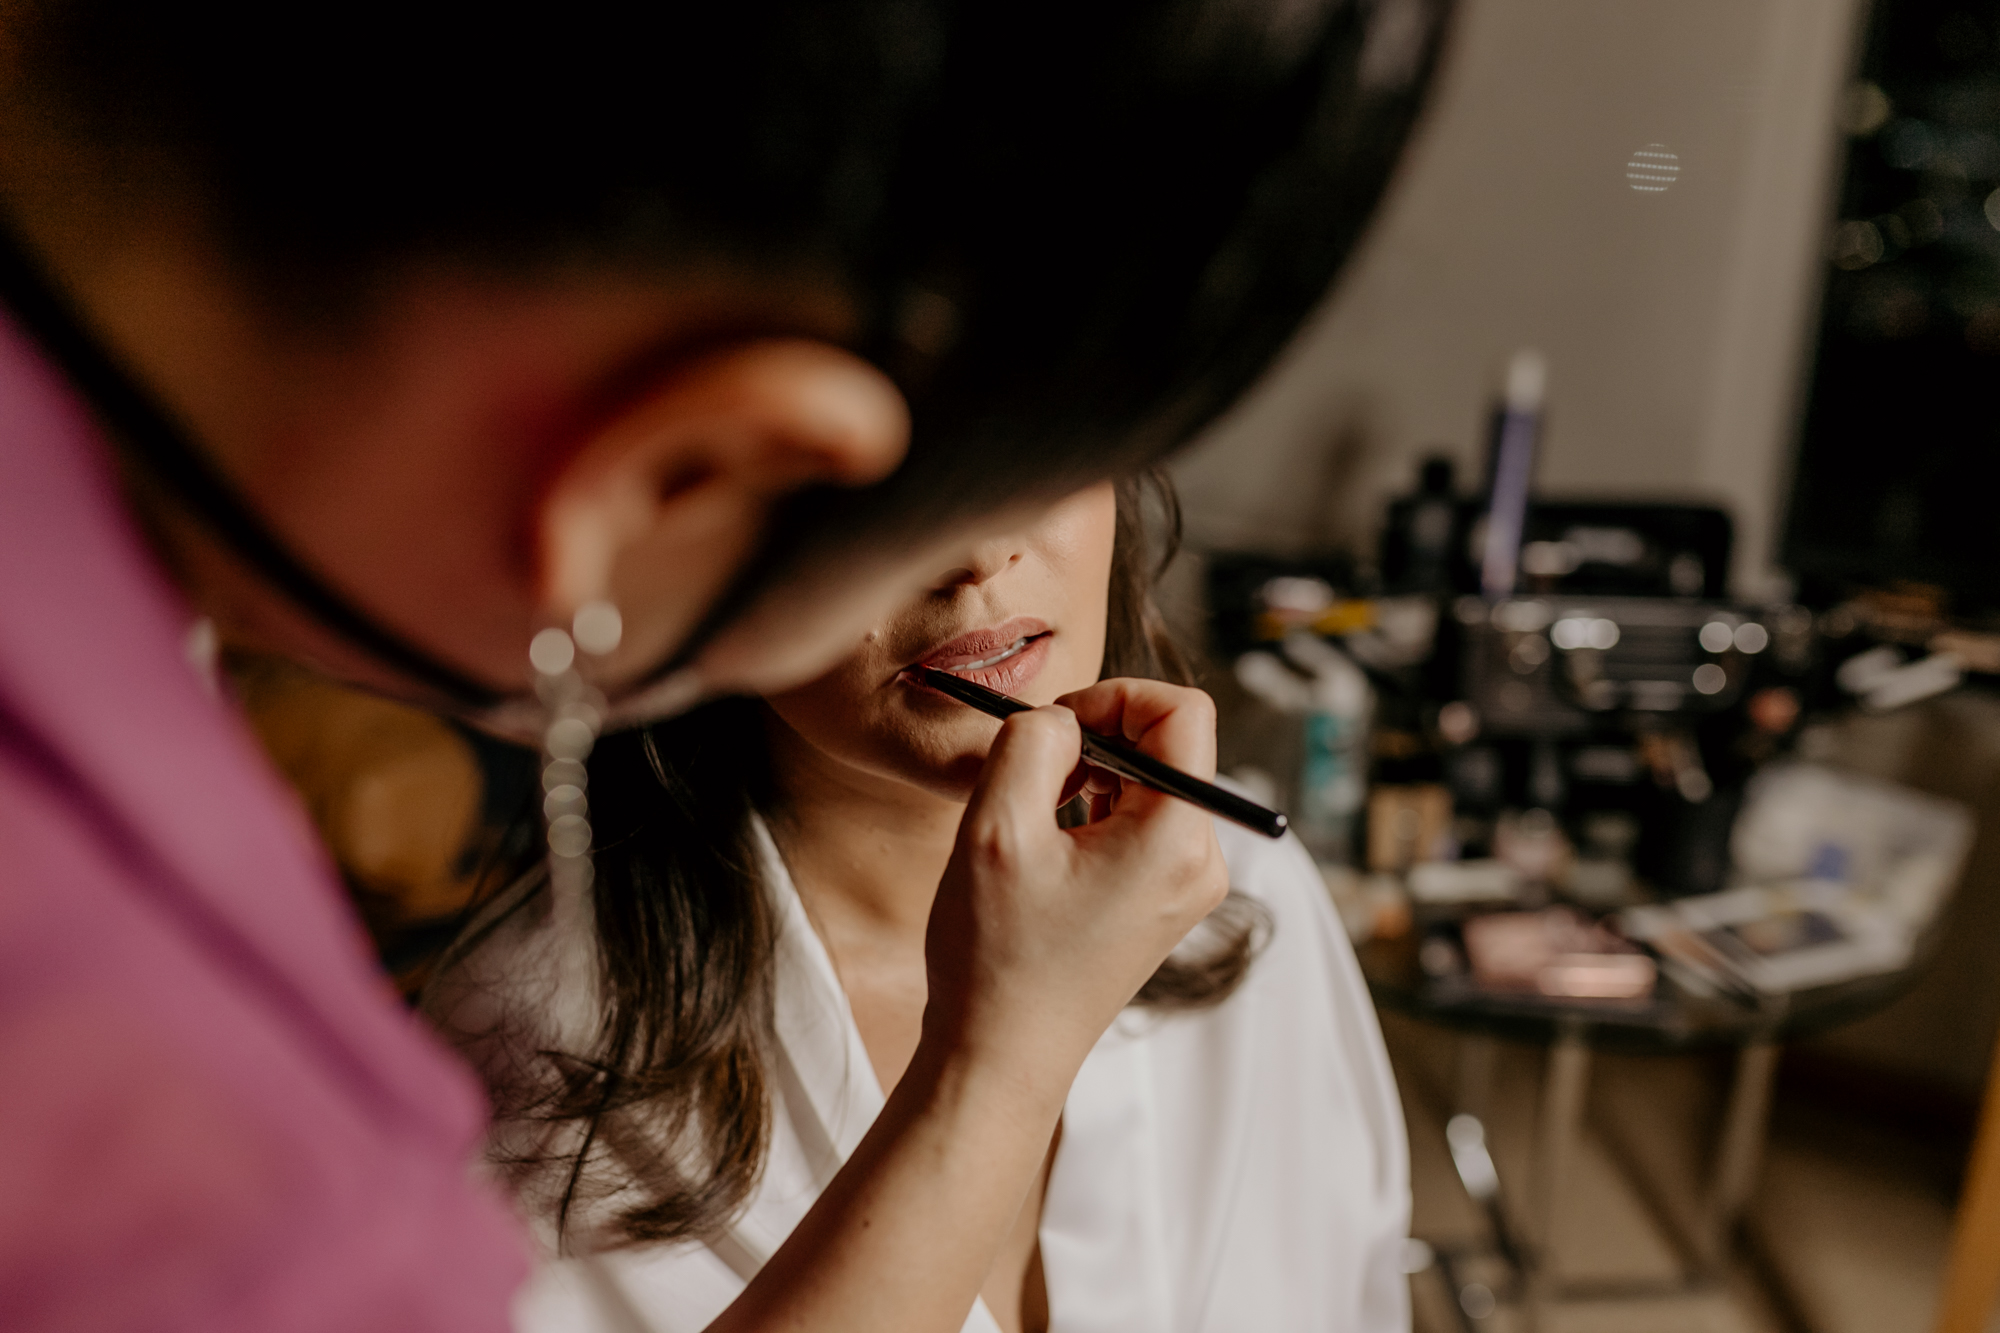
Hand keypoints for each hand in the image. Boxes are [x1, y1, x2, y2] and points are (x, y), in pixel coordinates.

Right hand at [919, 678, 1229, 1079]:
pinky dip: (1096, 812)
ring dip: (1092, 775)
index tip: (1058, 726)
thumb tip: (1061, 717)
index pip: (1183, 712)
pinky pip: (1142, 822)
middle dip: (1099, 736)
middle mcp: (1201, 863)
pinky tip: (1049, 848)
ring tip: (1036, 816)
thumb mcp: (997, 826)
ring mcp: (1187, 886)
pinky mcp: (1163, 902)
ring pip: (1151, 781)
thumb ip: (1032, 741)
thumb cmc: (998, 956)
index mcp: (1177, 840)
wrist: (1001, 1056)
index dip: (1115, 696)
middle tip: (1034, 771)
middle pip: (1170, 745)